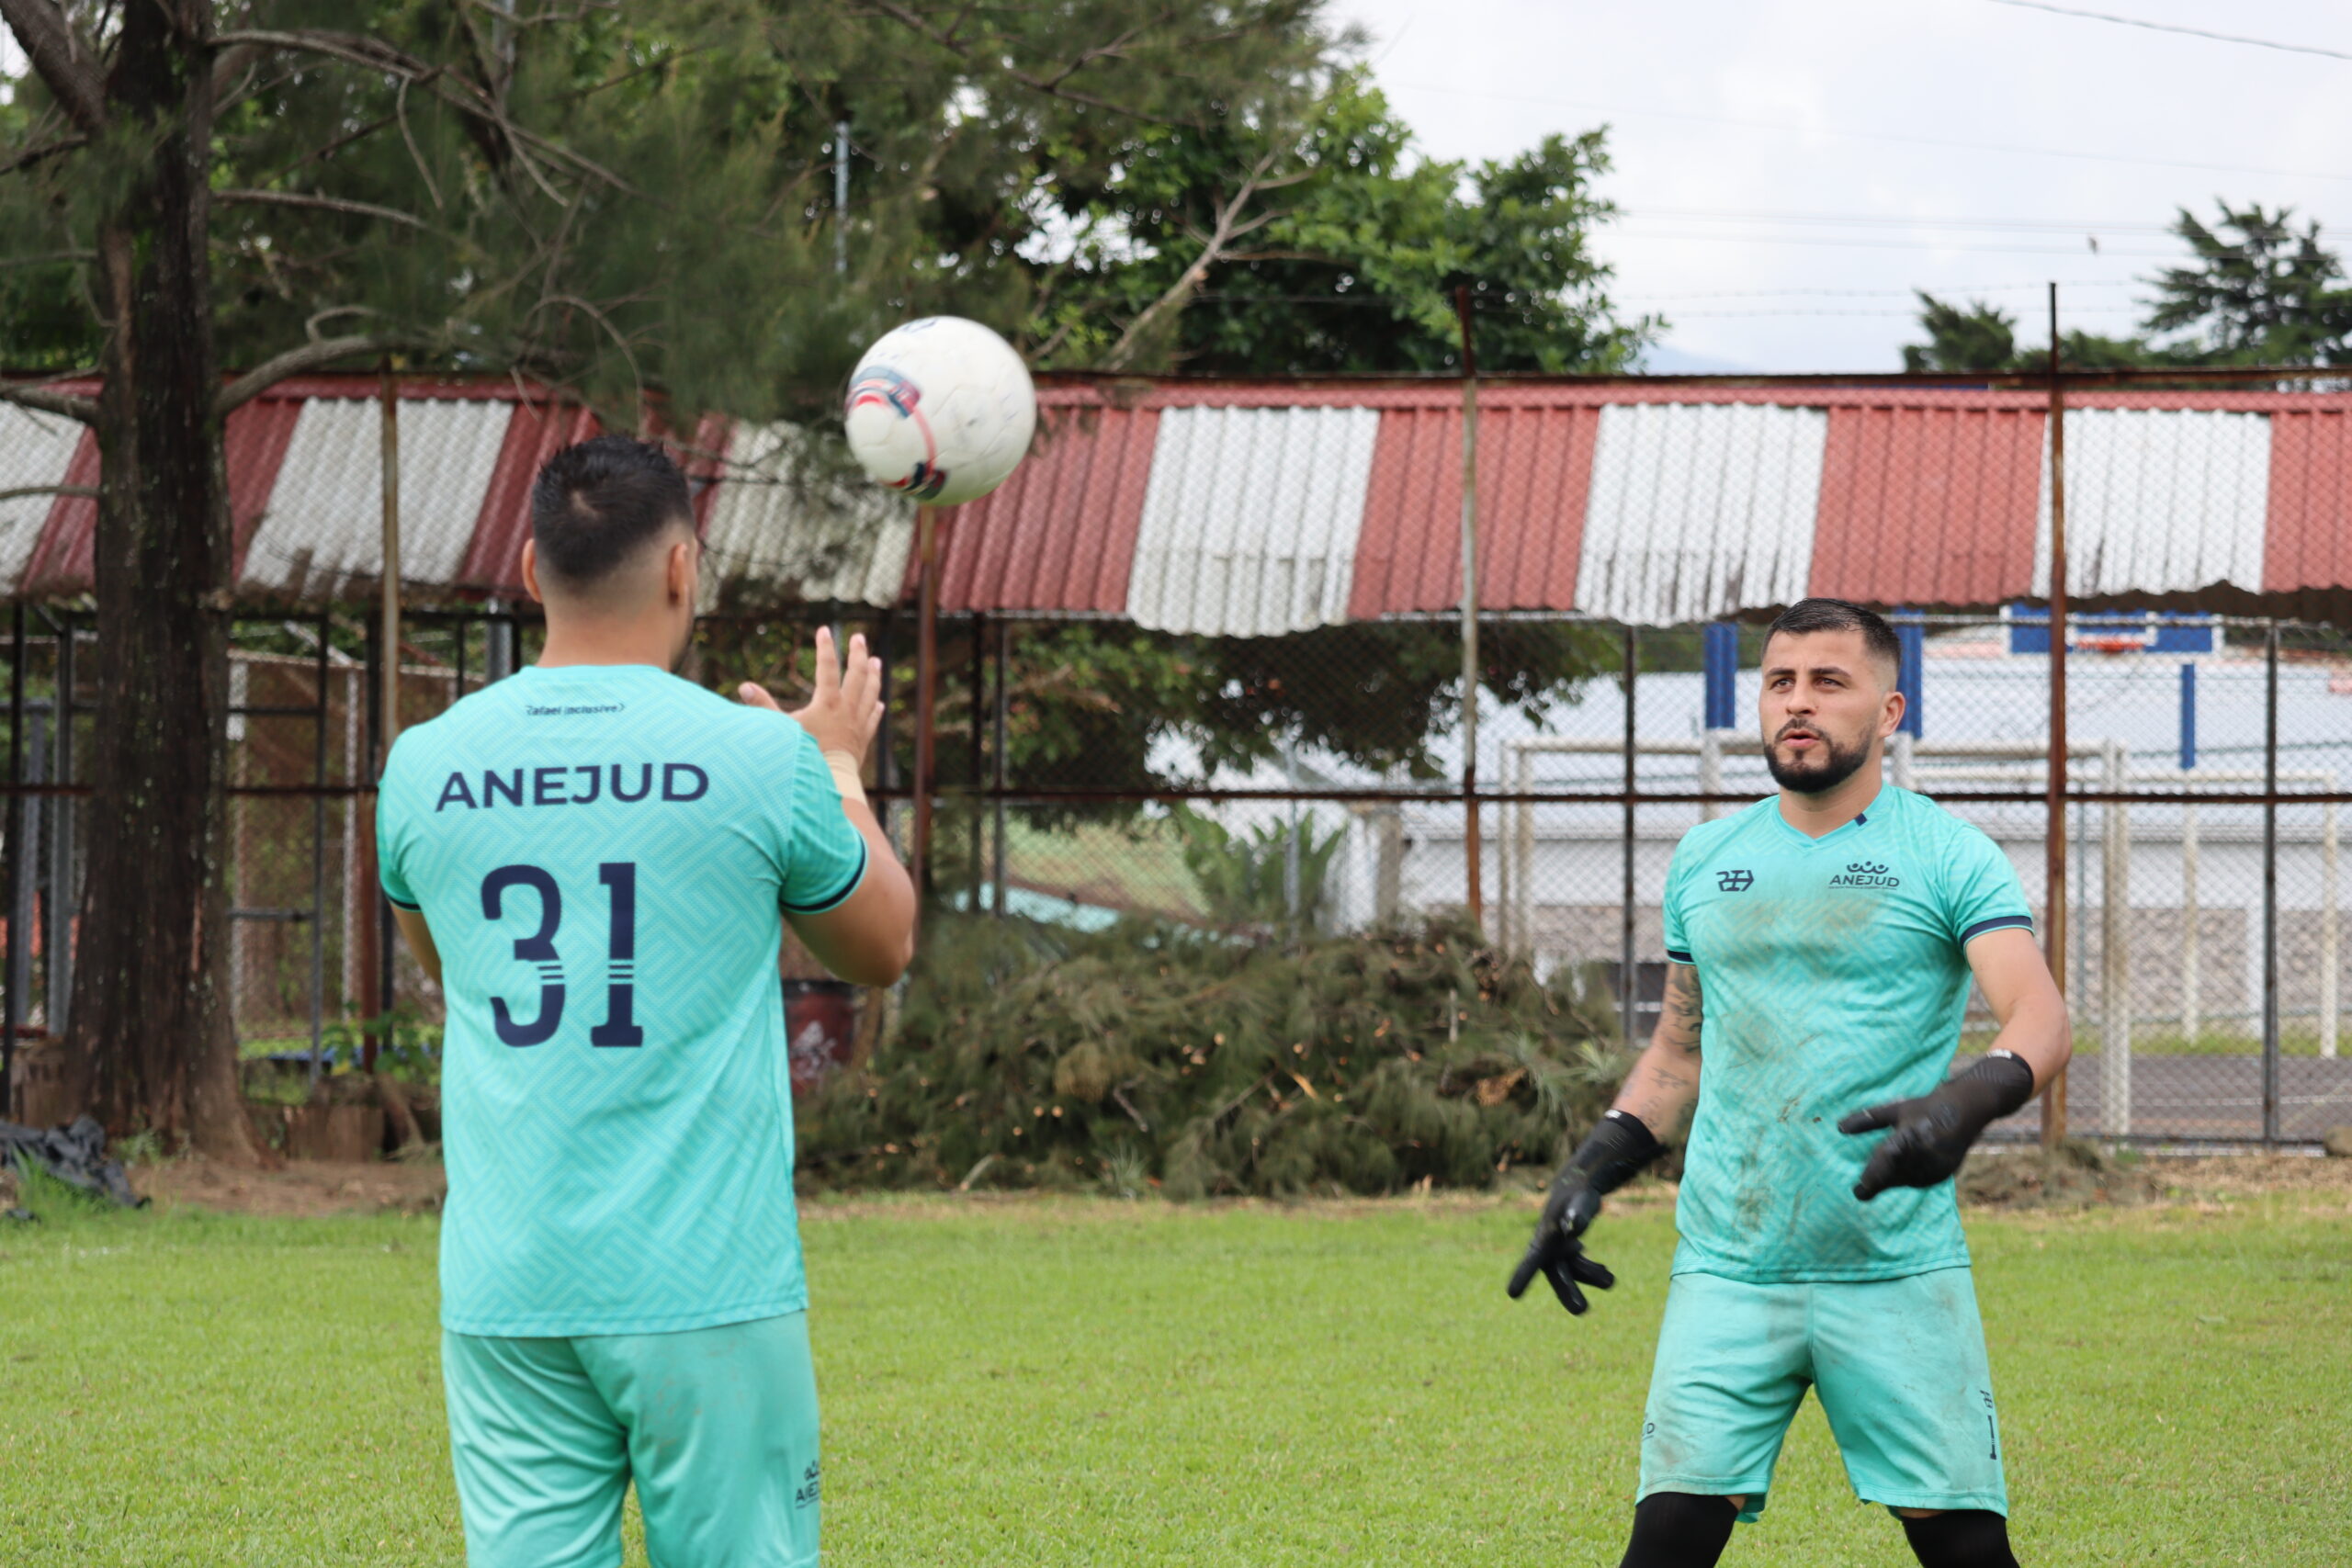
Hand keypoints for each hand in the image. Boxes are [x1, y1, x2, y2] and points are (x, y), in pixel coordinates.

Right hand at [739, 627, 882, 761]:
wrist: (829, 781)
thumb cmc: (803, 755)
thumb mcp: (780, 729)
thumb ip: (762, 707)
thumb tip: (744, 687)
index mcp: (827, 702)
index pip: (828, 667)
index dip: (825, 647)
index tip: (823, 630)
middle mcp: (847, 709)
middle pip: (857, 674)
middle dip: (858, 654)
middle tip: (859, 637)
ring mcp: (858, 724)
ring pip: (870, 693)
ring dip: (873, 676)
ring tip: (876, 661)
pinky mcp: (863, 740)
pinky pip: (873, 720)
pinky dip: (875, 709)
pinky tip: (878, 703)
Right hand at [1506, 1173, 1615, 1315]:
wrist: (1578, 1186)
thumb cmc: (1577, 1194)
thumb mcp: (1580, 1202)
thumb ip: (1578, 1214)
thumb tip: (1576, 1228)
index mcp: (1544, 1238)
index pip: (1532, 1260)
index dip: (1523, 1276)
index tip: (1512, 1293)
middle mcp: (1549, 1248)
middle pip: (1557, 1274)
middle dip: (1568, 1292)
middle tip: (1581, 1310)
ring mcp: (1560, 1250)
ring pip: (1573, 1271)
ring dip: (1590, 1276)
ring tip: (1611, 1279)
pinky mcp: (1570, 1248)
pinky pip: (1580, 1265)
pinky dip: (1593, 1270)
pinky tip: (1606, 1272)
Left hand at [1838, 1053, 2035, 1200]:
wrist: (1966, 1109)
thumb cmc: (1926, 1107)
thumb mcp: (1896, 1109)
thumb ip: (1868, 1120)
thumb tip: (1839, 1128)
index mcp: (1909, 1135)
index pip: (1885, 1162)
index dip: (1872, 1178)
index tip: (1858, 1191)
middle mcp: (1924, 1154)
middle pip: (1895, 1175)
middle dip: (1879, 1182)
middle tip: (1862, 1189)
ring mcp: (1937, 1165)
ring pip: (1907, 1180)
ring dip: (1893, 1181)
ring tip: (1877, 1181)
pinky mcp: (1945, 1172)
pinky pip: (1921, 1181)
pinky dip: (1909, 1179)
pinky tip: (1901, 1175)